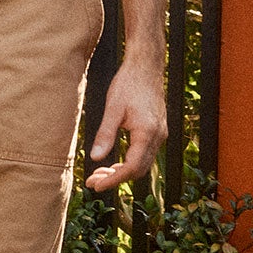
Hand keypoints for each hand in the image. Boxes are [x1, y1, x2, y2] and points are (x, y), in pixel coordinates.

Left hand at [84, 60, 166, 191]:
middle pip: (138, 170)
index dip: (113, 180)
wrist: (146, 67)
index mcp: (147, 133)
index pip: (131, 167)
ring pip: (142, 164)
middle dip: (115, 179)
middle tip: (92, 182)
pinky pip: (144, 155)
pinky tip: (113, 163)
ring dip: (121, 172)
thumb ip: (105, 134)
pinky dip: (129, 162)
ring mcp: (160, 134)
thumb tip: (95, 158)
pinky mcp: (158, 131)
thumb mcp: (113, 108)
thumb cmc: (128, 83)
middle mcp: (158, 137)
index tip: (95, 185)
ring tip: (99, 174)